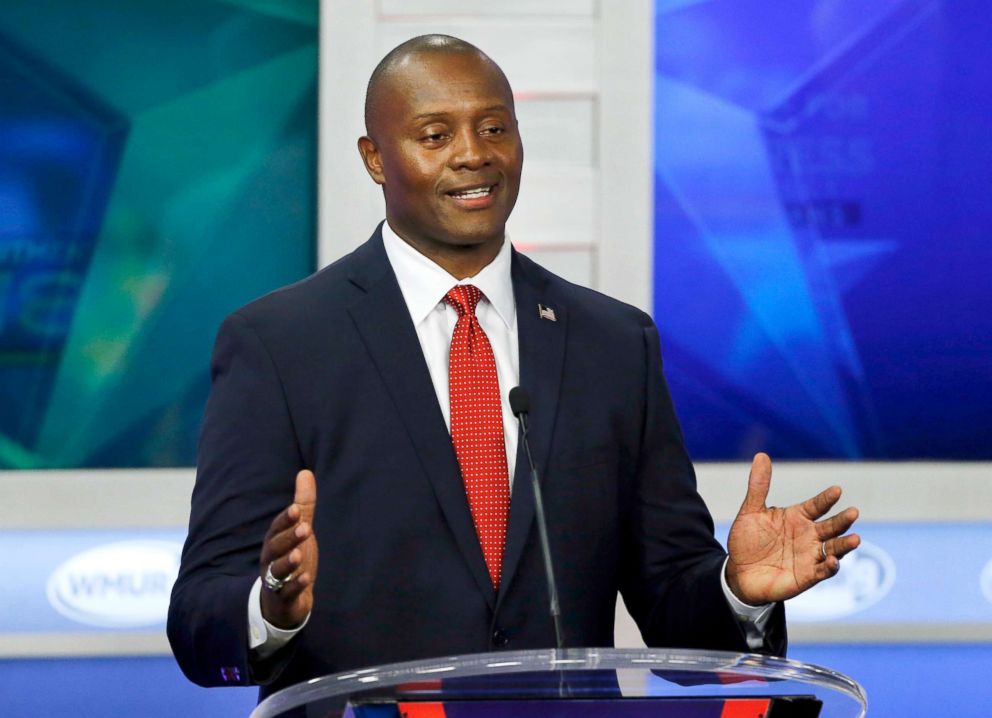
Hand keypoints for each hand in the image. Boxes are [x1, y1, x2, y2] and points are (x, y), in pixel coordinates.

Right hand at [259, 470, 317, 628]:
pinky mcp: (284, 599)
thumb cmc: (292, 559)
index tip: (297, 509)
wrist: (283, 601)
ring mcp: (276, 581)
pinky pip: (287, 593)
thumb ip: (304, 505)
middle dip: (289, 537)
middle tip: (306, 528)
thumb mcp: (299, 530)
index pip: (277, 528)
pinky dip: (295, 586)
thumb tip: (305, 472)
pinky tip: (306, 579)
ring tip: (299, 555)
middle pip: (275, 548)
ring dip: (288, 562)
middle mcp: (271, 560)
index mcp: (274, 542)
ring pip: (277, 571)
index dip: (286, 519)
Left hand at [725, 453, 859, 605]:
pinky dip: (830, 567)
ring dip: (845, 545)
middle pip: (831, 527)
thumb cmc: (747, 540)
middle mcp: (808, 536)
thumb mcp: (751, 511)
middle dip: (843, 520)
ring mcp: (810, 556)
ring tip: (855, 539)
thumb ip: (759, 486)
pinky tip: (833, 560)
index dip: (826, 498)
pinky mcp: (807, 576)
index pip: (817, 505)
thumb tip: (761, 455)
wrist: (738, 572)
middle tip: (854, 512)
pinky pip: (823, 571)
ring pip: (834, 549)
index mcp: (797, 518)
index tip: (837, 490)